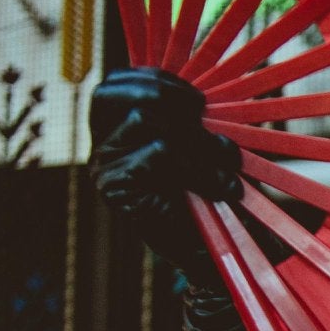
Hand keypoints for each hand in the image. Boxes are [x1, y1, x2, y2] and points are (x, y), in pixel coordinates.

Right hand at [90, 67, 241, 278]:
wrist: (214, 252)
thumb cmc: (211, 192)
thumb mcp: (203, 143)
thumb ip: (192, 115)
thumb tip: (204, 87)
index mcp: (117, 127)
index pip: (117, 82)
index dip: (156, 78)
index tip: (197, 97)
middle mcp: (101, 144)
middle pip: (114, 92)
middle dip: (166, 94)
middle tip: (204, 113)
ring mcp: (102, 167)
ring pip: (145, 120)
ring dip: (198, 138)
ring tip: (228, 161)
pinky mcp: (115, 189)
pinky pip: (158, 153)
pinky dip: (200, 166)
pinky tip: (222, 187)